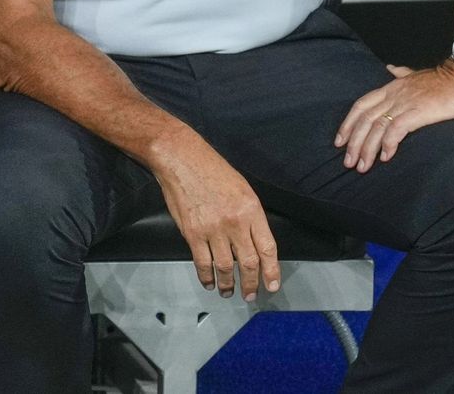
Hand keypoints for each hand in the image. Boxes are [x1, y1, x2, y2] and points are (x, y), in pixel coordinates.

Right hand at [150, 130, 280, 299]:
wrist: (181, 159)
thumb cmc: (211, 169)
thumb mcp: (242, 188)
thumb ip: (250, 216)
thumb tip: (255, 242)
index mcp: (251, 209)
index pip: (267, 248)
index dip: (272, 271)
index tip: (272, 285)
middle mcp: (235, 222)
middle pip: (248, 263)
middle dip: (251, 283)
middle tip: (250, 294)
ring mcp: (213, 229)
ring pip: (225, 267)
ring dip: (228, 284)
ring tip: (229, 291)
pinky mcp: (193, 233)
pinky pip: (202, 263)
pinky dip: (206, 277)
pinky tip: (209, 282)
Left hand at [334, 62, 453, 172]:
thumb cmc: (448, 79)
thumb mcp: (418, 75)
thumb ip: (402, 74)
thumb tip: (391, 69)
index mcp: (392, 87)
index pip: (361, 106)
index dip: (348, 124)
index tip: (340, 141)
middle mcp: (394, 95)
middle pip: (364, 119)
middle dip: (353, 143)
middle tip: (348, 162)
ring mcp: (406, 103)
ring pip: (376, 126)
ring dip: (367, 148)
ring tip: (363, 166)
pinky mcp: (419, 112)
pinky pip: (396, 129)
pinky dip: (388, 144)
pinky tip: (385, 157)